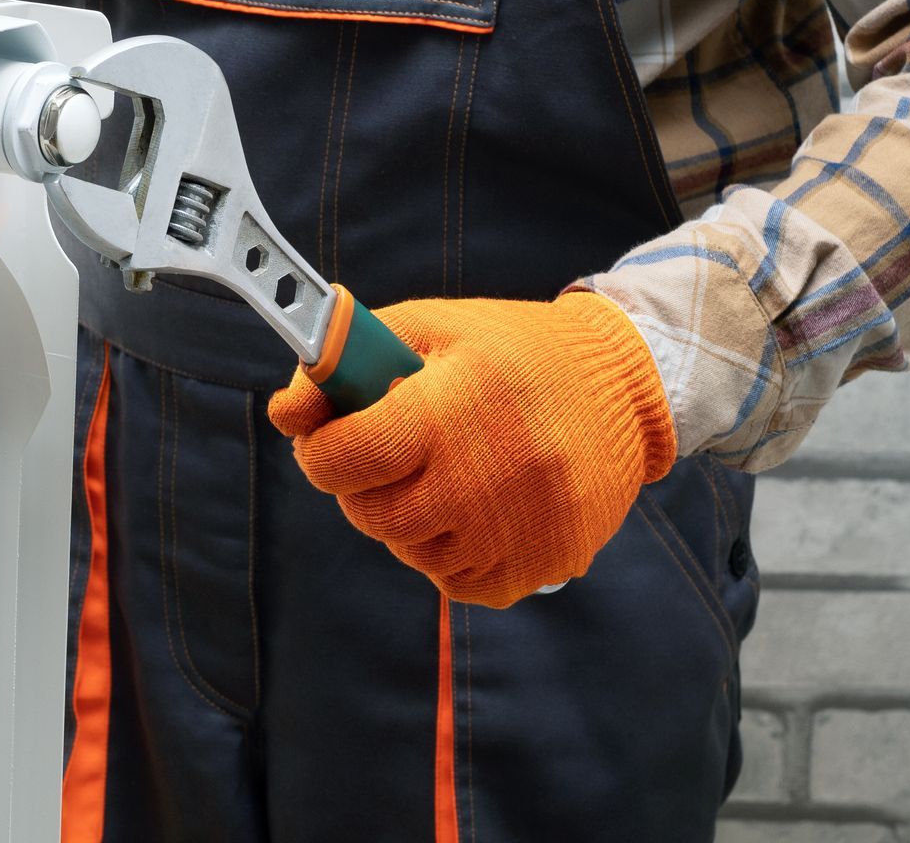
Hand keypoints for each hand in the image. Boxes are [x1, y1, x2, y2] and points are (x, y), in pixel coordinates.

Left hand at [266, 291, 675, 607]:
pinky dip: (448, 549)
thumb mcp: (427, 328)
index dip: (322, 447)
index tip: (331, 434)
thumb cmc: (507, 349)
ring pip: (409, 550)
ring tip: (443, 469)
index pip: (343, 457)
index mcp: (447, 413)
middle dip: (361, 481)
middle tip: (391, 449)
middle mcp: (482, 482)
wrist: (625, 385)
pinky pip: (454, 581)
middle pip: (370, 513)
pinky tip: (474, 503)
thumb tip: (284, 414)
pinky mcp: (540, 568)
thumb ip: (342, 364)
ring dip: (406, 515)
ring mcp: (514, 533)